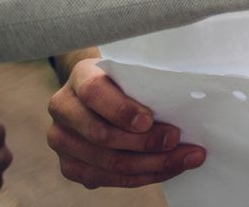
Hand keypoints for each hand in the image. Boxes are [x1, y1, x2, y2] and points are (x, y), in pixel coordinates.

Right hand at [47, 53, 204, 188]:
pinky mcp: (70, 166)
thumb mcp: (133, 68)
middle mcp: (63, 109)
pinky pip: (107, 179)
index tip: (149, 120)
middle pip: (102, 135)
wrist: (98, 90)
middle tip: (178, 141)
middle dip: (145, 143)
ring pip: (107, 162)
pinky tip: (167, 169)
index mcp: (80, 77)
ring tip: (185, 158)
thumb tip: (186, 98)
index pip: (94, 93)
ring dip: (151, 164)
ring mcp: (62, 141)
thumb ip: (147, 81)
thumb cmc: (125, 78)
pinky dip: (141, 177)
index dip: (121, 110)